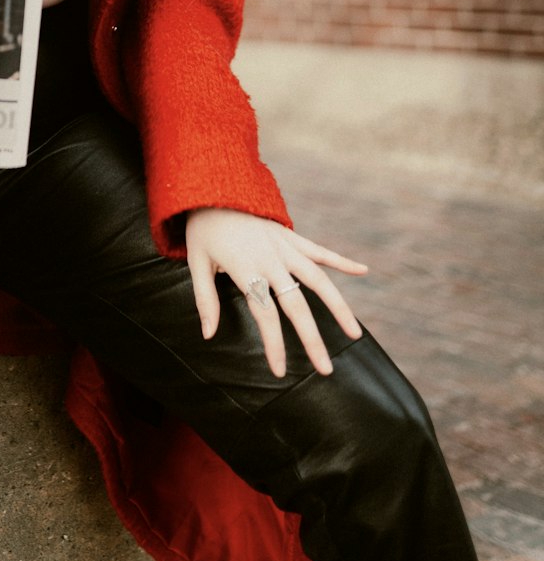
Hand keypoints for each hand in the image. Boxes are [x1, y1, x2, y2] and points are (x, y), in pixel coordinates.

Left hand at [185, 207, 367, 378]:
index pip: (265, 315)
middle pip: (297, 304)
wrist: (213, 189)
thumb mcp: (196, 262)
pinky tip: (364, 270)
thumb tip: (209, 334)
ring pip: (318, 279)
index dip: (274, 344)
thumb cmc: (203, 230)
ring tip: (355, 334)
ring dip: (338, 307)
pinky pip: (320, 250)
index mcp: (247, 269)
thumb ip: (205, 299)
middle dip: (312, 339)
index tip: (280, 371)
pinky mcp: (291, 236)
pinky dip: (342, 261)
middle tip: (326, 369)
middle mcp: (271, 259)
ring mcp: (285, 246)